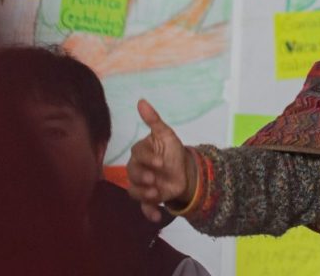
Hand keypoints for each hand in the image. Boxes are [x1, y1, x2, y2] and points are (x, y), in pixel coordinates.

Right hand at [126, 99, 194, 221]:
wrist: (186, 170)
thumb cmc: (173, 151)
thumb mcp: (166, 134)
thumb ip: (153, 120)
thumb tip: (141, 101)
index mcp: (140, 154)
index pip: (138, 156)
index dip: (148, 160)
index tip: (160, 162)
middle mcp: (137, 170)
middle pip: (133, 175)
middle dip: (143, 179)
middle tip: (154, 181)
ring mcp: (142, 185)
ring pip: (136, 192)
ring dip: (145, 196)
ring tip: (156, 195)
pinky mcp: (149, 199)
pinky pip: (145, 208)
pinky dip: (150, 213)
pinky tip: (158, 217)